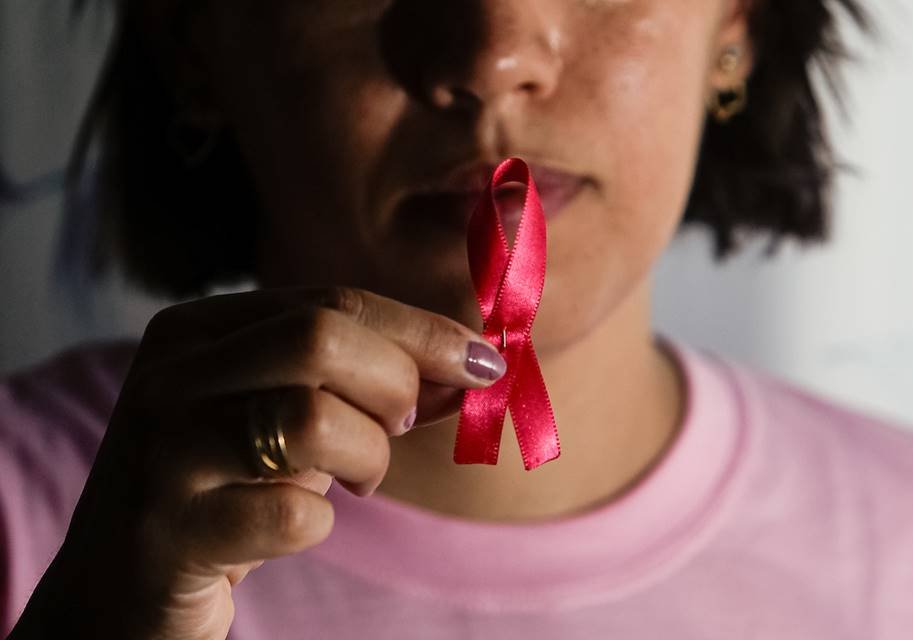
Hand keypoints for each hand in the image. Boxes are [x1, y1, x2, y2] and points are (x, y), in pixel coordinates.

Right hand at [9, 287, 505, 639]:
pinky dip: (320, 523)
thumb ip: (366, 382)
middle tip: (400, 425)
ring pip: (312, 419)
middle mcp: (170, 378)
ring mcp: (162, 455)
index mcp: (197, 330)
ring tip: (352, 481)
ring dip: (366, 458)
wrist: (119, 590)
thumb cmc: (226, 490)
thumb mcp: (289, 418)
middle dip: (394, 384)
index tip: (483, 362)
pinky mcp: (168, 535)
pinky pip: (296, 515)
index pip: (332, 301)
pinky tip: (291, 526)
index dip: (422, 330)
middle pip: (321, 339)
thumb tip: (473, 366)